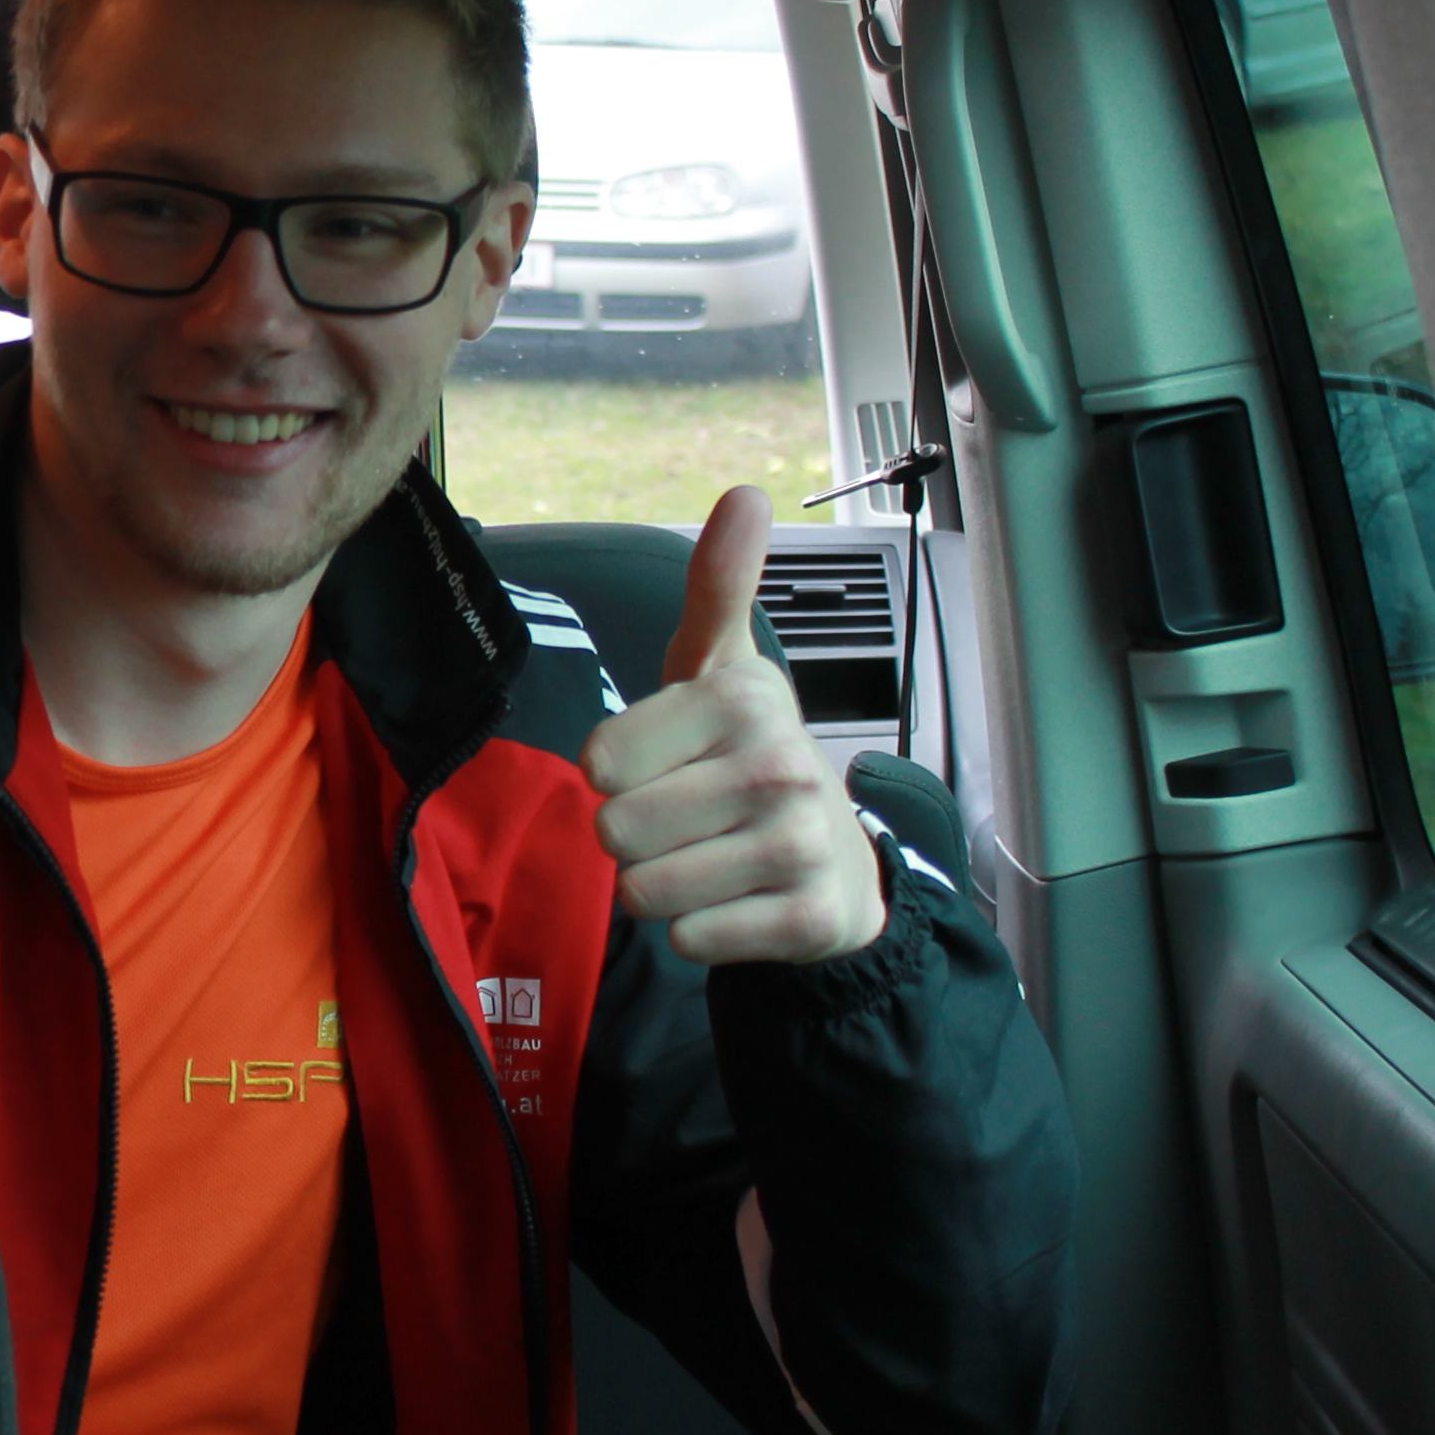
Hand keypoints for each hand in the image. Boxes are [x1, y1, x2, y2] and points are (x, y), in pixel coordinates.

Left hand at [581, 487, 887, 966]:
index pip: (597, 762)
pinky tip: (737, 900)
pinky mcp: (807, 919)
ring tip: (708, 856)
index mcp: (740, 700)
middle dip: (634, 836)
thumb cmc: (746, 754)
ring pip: (644, 891)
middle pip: (615, 831)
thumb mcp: (721, 666)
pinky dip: (698, 930)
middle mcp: (777, 766)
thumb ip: (718, 585)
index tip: (666, 762)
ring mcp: (798, 845)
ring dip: (660, 885)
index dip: (615, 773)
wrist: (837, 858)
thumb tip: (746, 495)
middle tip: (686, 818)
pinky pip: (689, 939)